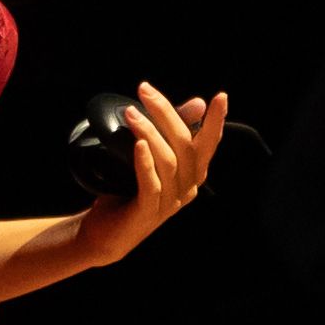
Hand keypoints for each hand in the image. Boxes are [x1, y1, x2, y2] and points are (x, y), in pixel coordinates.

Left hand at [76, 83, 228, 264]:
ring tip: (130, 112)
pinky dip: (145, 162)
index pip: (209, 144)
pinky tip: (138, 144)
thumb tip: (198, 103)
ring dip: (149, 132)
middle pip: (185, 145)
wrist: (105, 234)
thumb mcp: (151, 156)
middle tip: (144, 90)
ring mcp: (169, 203)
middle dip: (166, 113)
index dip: (215, 122)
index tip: (220, 97)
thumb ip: (173, 132)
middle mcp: (187, 189)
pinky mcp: (148, 213)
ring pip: (168, 161)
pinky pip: (151, 184)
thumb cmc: (128, 190)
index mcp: (193, 174)